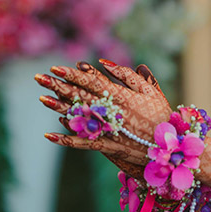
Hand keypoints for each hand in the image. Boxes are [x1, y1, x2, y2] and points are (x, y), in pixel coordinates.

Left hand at [35, 60, 171, 176]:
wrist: (171, 147)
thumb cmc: (162, 116)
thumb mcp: (151, 91)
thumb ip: (128, 76)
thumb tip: (104, 64)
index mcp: (123, 97)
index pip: (93, 82)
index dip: (74, 74)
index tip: (56, 67)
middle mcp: (113, 112)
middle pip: (81, 96)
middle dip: (59, 86)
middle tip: (39, 78)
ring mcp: (109, 130)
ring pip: (80, 117)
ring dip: (58, 107)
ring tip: (42, 98)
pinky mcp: (108, 146)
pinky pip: (84, 142)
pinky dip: (67, 139)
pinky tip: (50, 135)